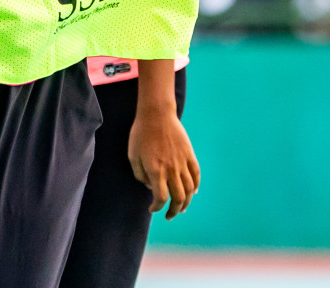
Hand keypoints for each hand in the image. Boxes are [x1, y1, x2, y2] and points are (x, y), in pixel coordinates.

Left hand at [129, 105, 199, 219]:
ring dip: (186, 202)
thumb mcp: (132, 155)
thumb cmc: (140, 134)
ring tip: (181, 208)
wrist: (156, 114)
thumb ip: (139, 174)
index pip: (161, 198)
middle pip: (178, 198)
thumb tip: (150, 186)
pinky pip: (196, 175)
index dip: (157, 207)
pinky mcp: (190, 155)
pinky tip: (193, 192)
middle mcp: (171, 169)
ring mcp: (182, 162)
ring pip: (190, 190)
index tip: (152, 209)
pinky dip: (196, 186)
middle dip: (174, 210)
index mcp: (156, 170)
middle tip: (169, 215)